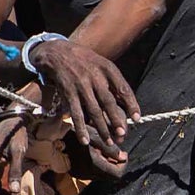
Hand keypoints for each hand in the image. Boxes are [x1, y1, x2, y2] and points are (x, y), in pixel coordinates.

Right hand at [26, 35, 137, 151]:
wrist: (57, 53)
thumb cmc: (85, 61)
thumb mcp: (102, 64)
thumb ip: (114, 81)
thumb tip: (126, 102)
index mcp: (107, 69)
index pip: (123, 88)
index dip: (131, 104)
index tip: (136, 118)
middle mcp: (95, 77)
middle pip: (108, 101)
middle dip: (116, 119)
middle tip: (122, 134)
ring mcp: (81, 86)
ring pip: (93, 111)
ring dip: (101, 128)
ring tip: (108, 141)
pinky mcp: (68, 93)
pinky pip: (76, 114)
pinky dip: (80, 128)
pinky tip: (85, 140)